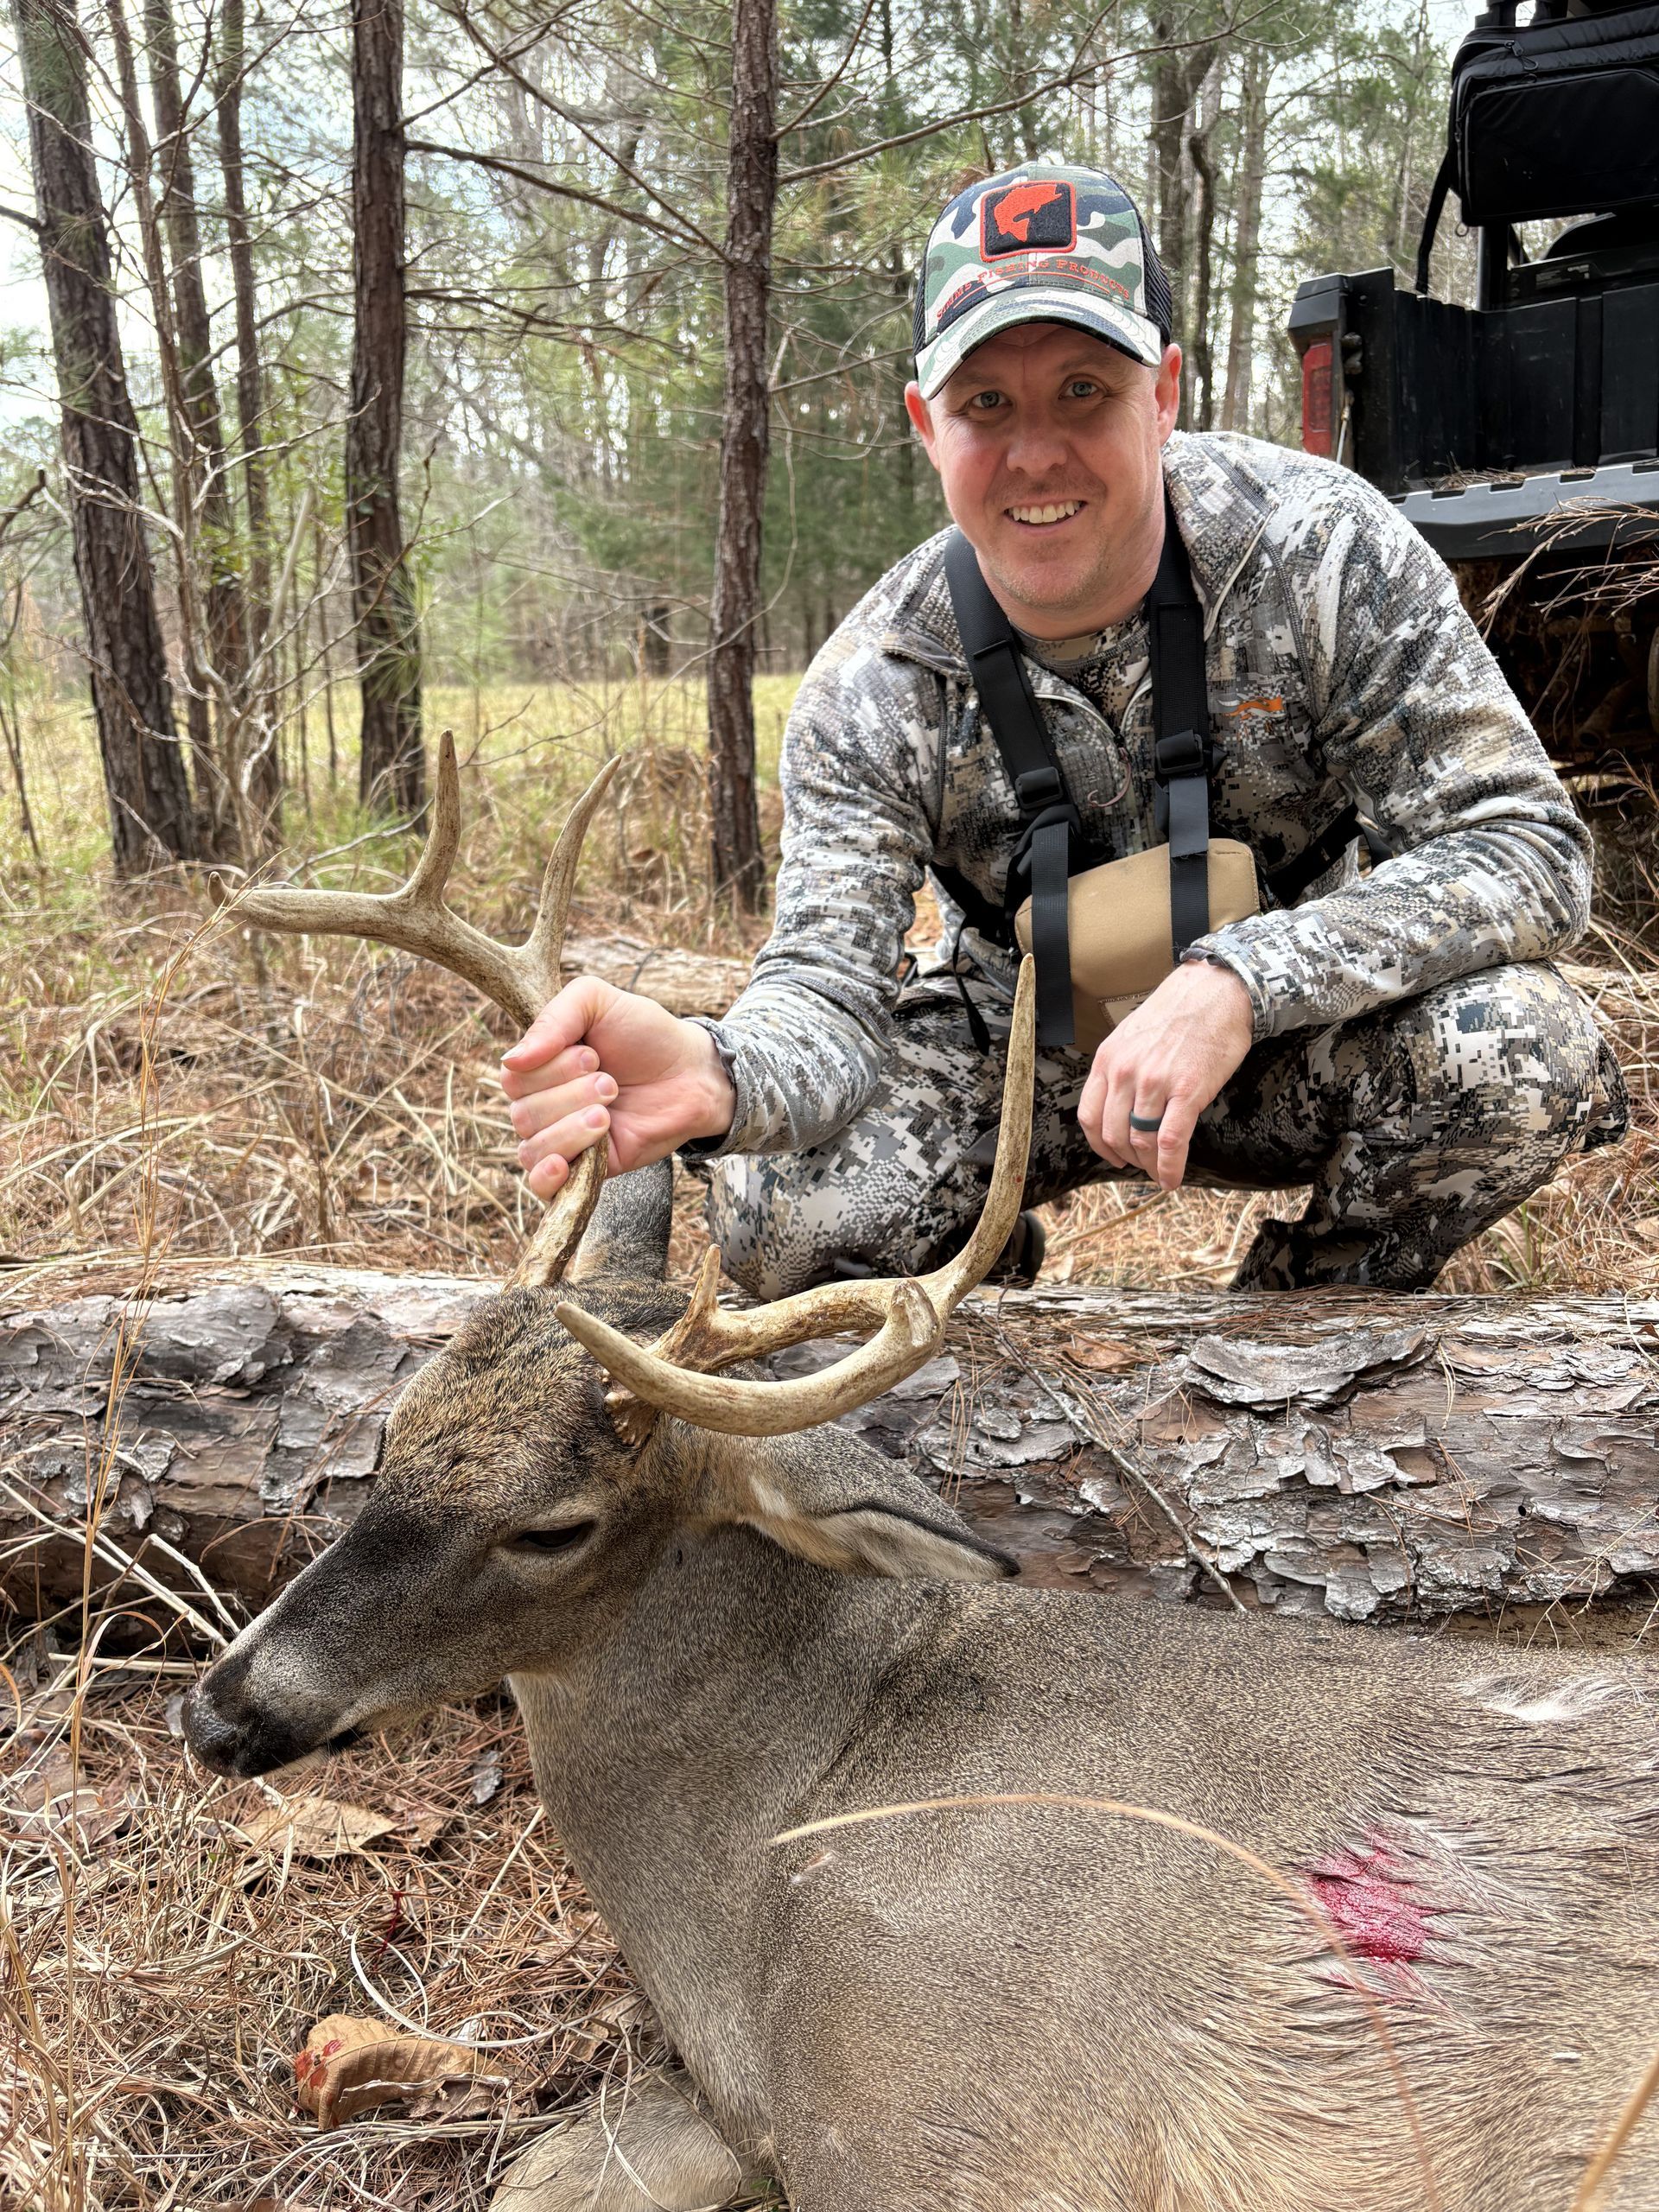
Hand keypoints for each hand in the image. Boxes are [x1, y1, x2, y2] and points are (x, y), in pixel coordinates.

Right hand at [500, 977, 735, 1200]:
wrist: (692, 1074)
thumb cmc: (644, 1034)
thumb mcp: (597, 1001)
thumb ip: (552, 1018)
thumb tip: (511, 1061)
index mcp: (539, 1068)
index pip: (514, 1078)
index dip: (550, 1069)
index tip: (592, 1055)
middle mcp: (543, 1106)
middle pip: (523, 1114)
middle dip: (570, 1096)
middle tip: (611, 1083)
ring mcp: (562, 1140)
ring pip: (532, 1149)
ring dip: (571, 1128)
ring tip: (609, 1112)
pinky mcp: (585, 1172)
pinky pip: (543, 1187)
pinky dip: (546, 1178)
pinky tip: (562, 1164)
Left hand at [1077, 961, 1253, 1191]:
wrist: (1218, 991)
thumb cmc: (1180, 1012)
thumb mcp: (1134, 1035)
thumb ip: (1122, 1068)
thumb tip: (1122, 1105)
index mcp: (1108, 1059)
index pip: (1089, 1116)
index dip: (1099, 1144)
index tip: (1113, 1154)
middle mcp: (1125, 1073)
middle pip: (1113, 1134)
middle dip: (1127, 1158)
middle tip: (1141, 1166)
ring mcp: (1154, 1083)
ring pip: (1140, 1142)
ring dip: (1149, 1166)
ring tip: (1158, 1173)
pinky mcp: (1187, 1091)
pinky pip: (1170, 1142)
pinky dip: (1169, 1168)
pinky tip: (1172, 1179)